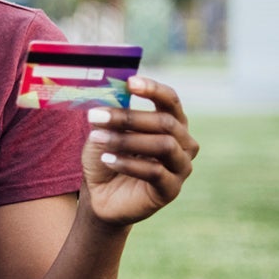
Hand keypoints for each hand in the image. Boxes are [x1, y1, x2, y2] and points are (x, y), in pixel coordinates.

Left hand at [80, 77, 198, 227]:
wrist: (100, 196)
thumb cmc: (106, 158)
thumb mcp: (104, 132)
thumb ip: (111, 113)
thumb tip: (110, 91)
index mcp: (171, 123)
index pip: (170, 100)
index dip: (153, 89)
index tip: (130, 82)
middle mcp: (183, 143)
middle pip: (165, 122)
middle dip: (128, 117)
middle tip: (95, 115)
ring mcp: (181, 167)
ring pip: (164, 145)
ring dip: (128, 140)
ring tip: (99, 138)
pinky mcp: (171, 189)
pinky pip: (156, 172)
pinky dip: (129, 163)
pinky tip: (107, 159)